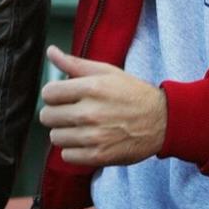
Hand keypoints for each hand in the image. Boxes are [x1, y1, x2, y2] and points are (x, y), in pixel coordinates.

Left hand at [39, 45, 167, 166]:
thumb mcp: (107, 72)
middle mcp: (90, 112)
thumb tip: (51, 52)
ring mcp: (94, 136)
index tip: (62, 96)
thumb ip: (75, 64)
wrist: (161, 121)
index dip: (53, 93)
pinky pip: (67, 156)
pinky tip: (86, 140)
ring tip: (81, 126)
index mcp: (91, 88)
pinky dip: (73, 149)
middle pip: (47, 116)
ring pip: (55, 136)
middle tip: (71, 111)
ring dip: (65, 131)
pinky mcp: (98, 156)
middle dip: (56, 112)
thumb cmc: (132, 93)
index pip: (48, 93)